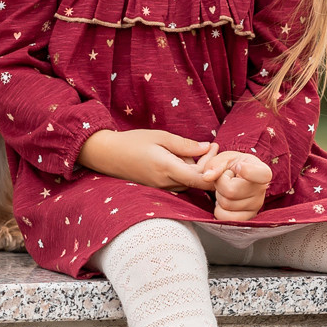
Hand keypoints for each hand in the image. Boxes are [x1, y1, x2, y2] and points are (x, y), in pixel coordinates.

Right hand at [76, 128, 211, 191]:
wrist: (107, 155)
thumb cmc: (132, 142)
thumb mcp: (160, 137)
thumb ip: (184, 144)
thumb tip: (207, 147)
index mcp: (167, 168)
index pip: (200, 179)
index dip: (214, 171)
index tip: (218, 153)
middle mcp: (166, 183)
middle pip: (198, 181)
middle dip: (208, 165)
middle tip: (212, 145)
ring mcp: (162, 188)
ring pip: (189, 182)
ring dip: (197, 169)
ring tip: (196, 150)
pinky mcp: (159, 189)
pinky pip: (180, 183)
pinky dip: (186, 172)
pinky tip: (182, 158)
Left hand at [195, 149, 271, 220]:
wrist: (237, 178)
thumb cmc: (233, 166)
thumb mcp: (225, 159)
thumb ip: (215, 164)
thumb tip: (207, 177)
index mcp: (261, 170)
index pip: (262, 175)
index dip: (249, 171)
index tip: (239, 166)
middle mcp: (261, 190)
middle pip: (231, 191)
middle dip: (220, 184)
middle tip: (226, 178)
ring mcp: (256, 205)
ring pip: (226, 204)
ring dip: (220, 196)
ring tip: (227, 189)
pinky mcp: (247, 217)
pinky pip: (226, 218)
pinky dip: (219, 210)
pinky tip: (225, 200)